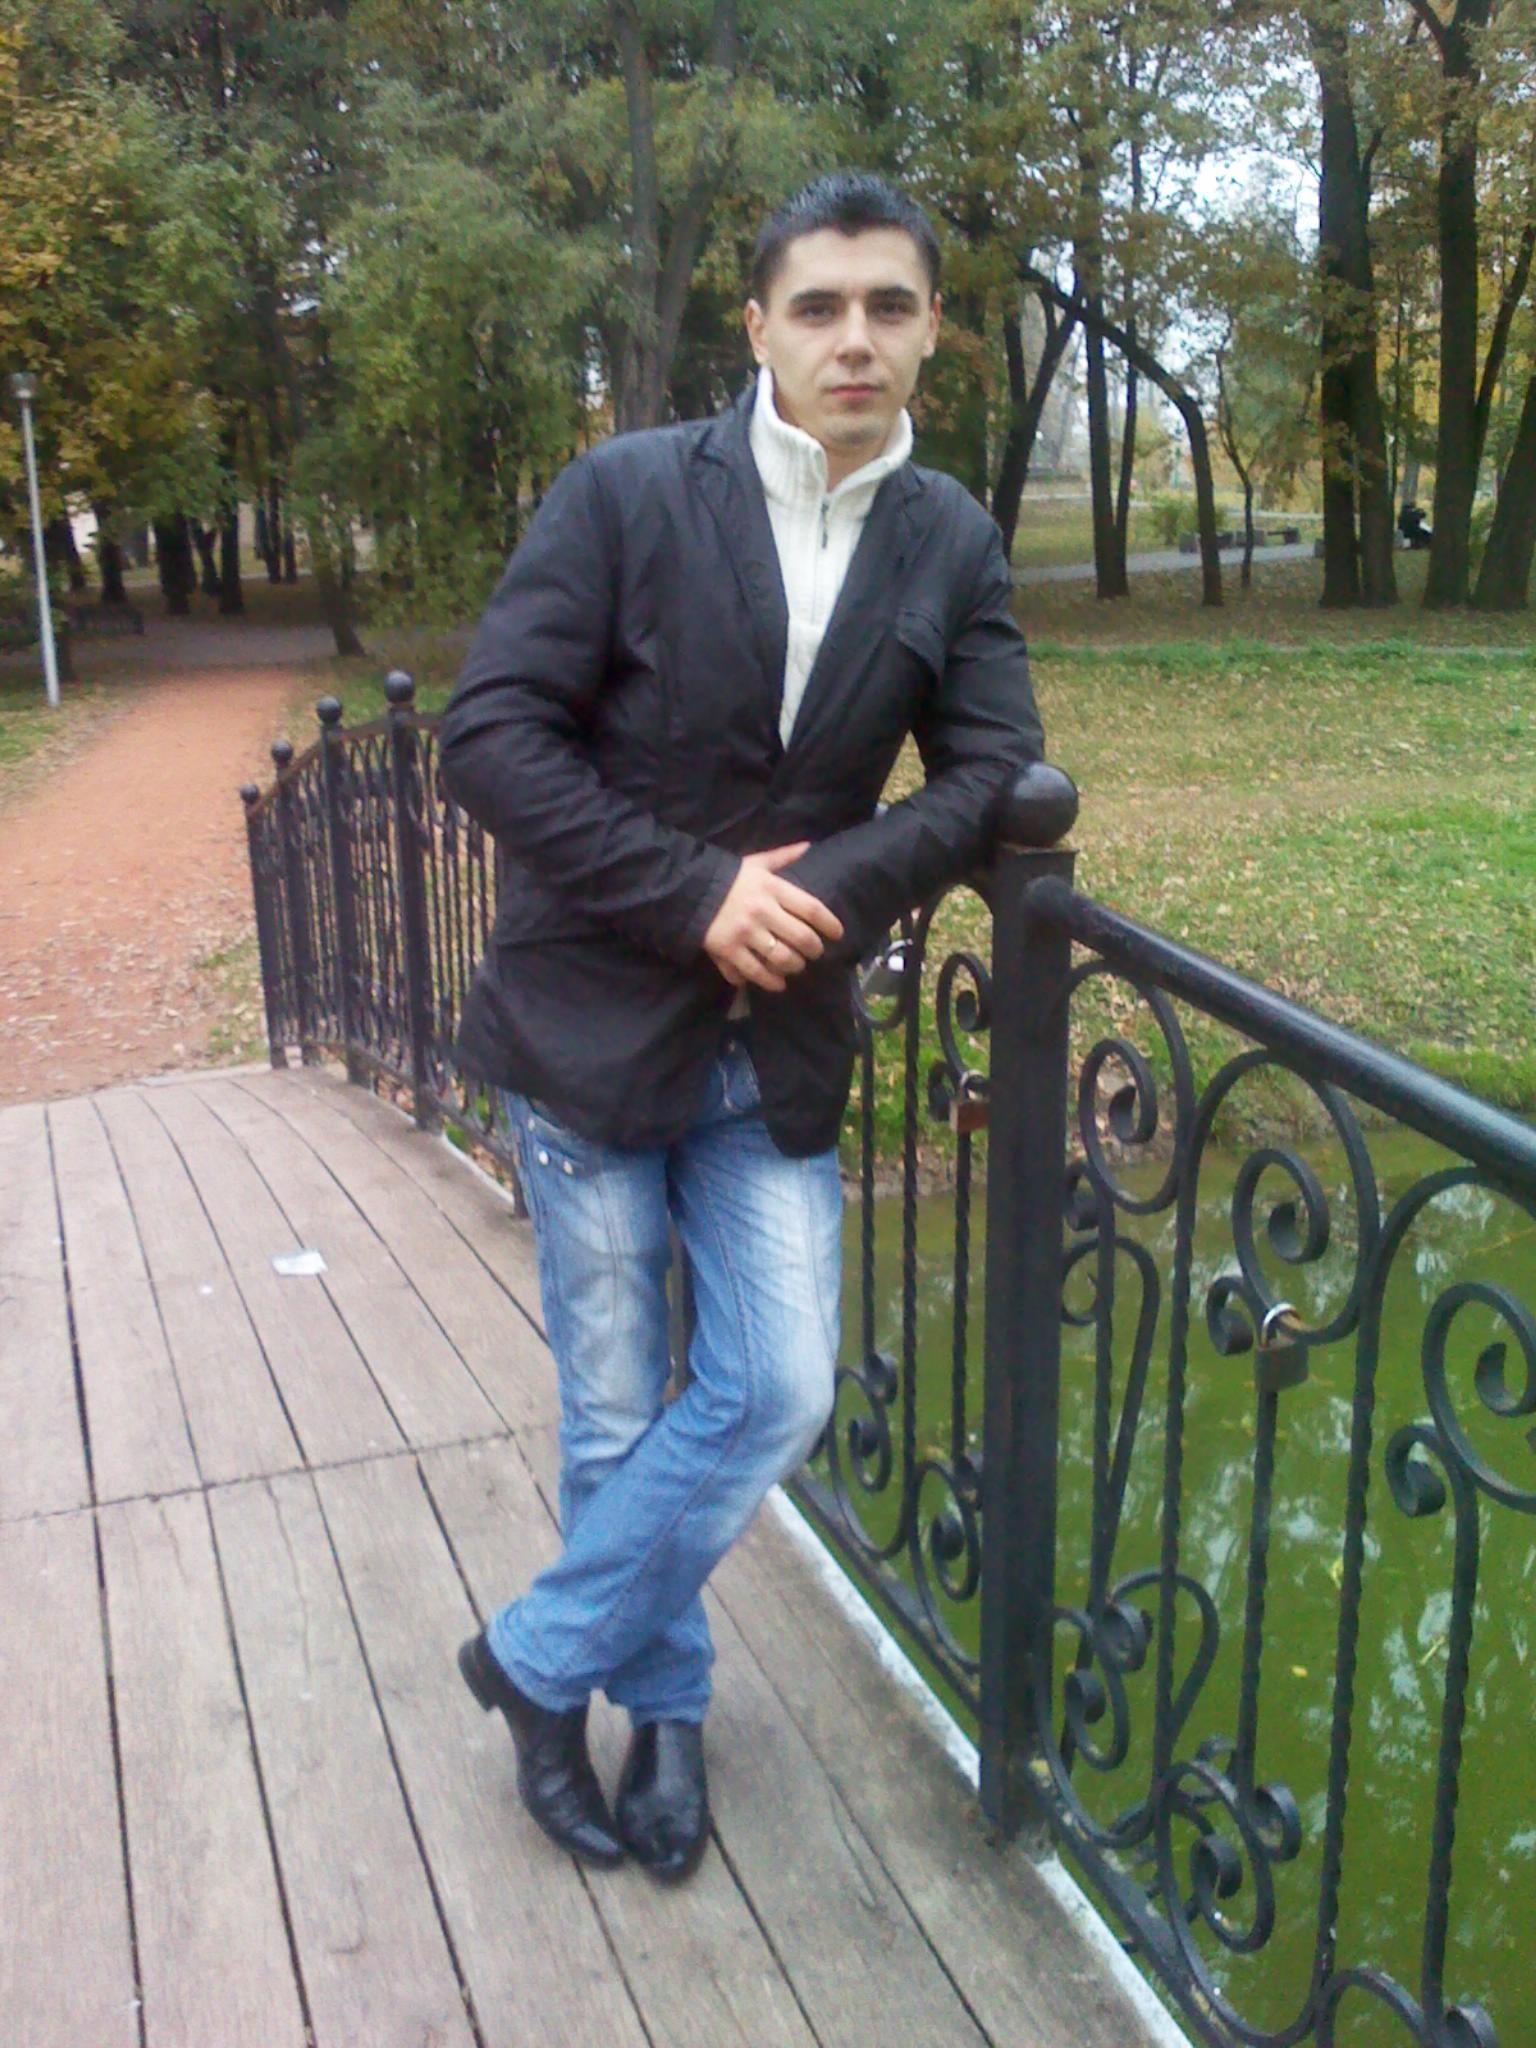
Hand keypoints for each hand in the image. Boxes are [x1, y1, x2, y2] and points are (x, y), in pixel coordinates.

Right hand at [702, 842, 843, 991]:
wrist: (689, 892)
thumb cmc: (728, 878)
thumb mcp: (756, 863)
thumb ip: (783, 857)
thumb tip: (808, 846)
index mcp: (771, 888)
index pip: (811, 908)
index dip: (830, 923)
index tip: (837, 934)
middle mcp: (762, 911)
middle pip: (802, 938)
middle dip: (814, 950)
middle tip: (815, 953)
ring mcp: (745, 934)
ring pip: (783, 959)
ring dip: (795, 967)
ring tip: (796, 966)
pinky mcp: (728, 951)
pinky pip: (756, 973)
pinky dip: (771, 981)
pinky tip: (777, 982)